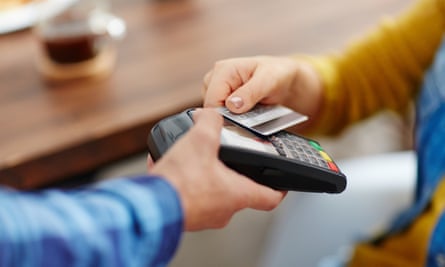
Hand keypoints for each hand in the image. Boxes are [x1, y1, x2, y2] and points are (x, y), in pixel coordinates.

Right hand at [149, 109, 285, 230]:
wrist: (150, 207)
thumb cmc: (180, 183)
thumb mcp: (200, 141)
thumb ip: (210, 123)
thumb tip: (210, 114)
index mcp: (237, 194)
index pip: (270, 197)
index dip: (279, 188)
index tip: (281, 181)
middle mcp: (224, 210)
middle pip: (239, 192)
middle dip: (234, 173)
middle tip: (229, 159)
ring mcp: (205, 216)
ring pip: (213, 194)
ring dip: (208, 178)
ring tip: (196, 161)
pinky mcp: (186, 216)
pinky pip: (191, 196)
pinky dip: (187, 183)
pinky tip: (174, 169)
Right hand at [202, 56, 323, 125]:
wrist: (283, 77)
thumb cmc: (277, 74)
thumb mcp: (268, 81)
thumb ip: (250, 92)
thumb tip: (232, 105)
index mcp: (224, 70)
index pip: (212, 101)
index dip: (223, 115)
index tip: (241, 122)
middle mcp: (215, 77)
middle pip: (210, 107)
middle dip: (227, 116)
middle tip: (249, 115)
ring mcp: (215, 87)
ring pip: (214, 111)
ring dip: (229, 117)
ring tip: (249, 110)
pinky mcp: (219, 96)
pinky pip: (219, 112)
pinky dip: (231, 116)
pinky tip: (245, 112)